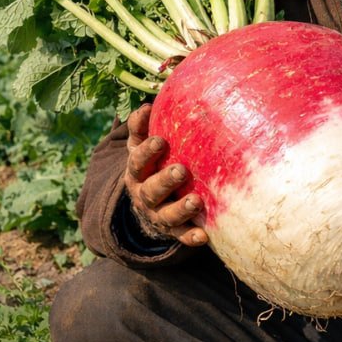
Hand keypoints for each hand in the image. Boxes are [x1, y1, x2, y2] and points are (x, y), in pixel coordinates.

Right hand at [124, 104, 207, 246]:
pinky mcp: (171, 230)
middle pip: (151, 189)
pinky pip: (181, 235)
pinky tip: (204, 236)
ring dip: (181, 208)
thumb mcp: (142, 147)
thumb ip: (142, 128)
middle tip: (181, 170)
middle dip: (165, 180)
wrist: (146, 206)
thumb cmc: (151, 165)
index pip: (137, 159)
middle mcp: (144, 194)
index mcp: (136, 171)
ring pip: (166, 214)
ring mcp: (157, 214)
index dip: (147, 151)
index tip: (160, 140)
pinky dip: (190, 237)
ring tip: (196, 201)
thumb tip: (146, 104)